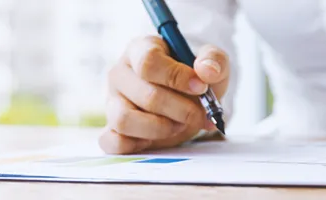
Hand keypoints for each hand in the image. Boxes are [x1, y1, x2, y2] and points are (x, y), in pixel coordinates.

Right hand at [100, 36, 230, 153]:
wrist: (190, 101)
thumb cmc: (195, 78)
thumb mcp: (211, 64)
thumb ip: (214, 61)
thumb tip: (206, 71)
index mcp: (140, 50)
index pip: (148, 62)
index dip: (176, 77)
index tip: (201, 87)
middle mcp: (120, 74)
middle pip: (145, 95)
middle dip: (180, 110)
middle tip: (199, 114)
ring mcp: (112, 102)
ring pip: (124, 120)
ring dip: (161, 128)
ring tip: (180, 125)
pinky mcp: (111, 129)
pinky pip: (113, 142)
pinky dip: (139, 145)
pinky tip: (160, 138)